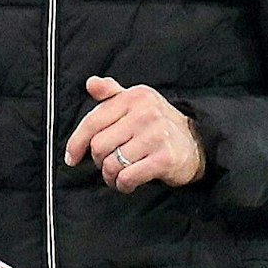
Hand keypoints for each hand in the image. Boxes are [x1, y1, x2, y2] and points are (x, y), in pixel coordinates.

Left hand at [64, 76, 205, 194]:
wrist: (197, 143)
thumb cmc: (157, 124)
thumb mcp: (136, 103)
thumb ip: (111, 93)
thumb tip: (91, 82)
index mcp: (134, 97)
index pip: (93, 121)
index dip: (76, 142)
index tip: (71, 158)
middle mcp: (146, 113)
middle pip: (99, 146)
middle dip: (98, 161)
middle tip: (107, 164)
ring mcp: (157, 135)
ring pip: (112, 164)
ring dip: (110, 176)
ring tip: (117, 176)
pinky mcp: (165, 158)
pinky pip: (128, 177)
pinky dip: (123, 184)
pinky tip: (127, 183)